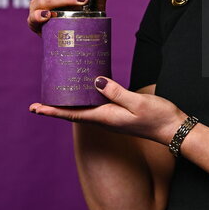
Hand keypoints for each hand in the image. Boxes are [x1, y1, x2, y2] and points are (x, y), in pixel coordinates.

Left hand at [30, 77, 186, 145]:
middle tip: (38, 99)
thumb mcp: (137, 102)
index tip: (35, 108)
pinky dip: (86, 97)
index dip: (52, 111)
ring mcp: (111, 116)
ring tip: (56, 92)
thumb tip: (95, 81)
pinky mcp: (118, 112)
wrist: (174, 128)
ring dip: (69, 102)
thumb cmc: (157, 117)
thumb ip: (116, 92)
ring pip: (84, 108)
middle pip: (74, 111)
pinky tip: (85, 89)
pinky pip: (96, 104)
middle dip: (56, 106)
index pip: (72, 114)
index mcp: (106, 117)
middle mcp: (105, 118)